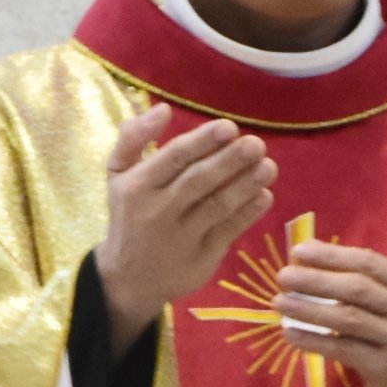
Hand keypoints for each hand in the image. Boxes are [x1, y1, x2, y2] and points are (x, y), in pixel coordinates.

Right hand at [95, 106, 275, 352]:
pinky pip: (229, 231)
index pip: (173, 159)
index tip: (229, 127)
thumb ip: (134, 138)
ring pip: (217, 206)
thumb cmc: (129, 214)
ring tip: (269, 166)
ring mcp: (181, 237)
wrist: (128, 277)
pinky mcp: (201, 258)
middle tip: (256, 144)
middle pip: (198, 181)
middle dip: (230, 161)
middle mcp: (157, 211)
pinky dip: (249, 213)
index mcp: (137, 186)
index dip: (203, 142)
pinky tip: (265, 195)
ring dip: (246, 185)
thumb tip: (162, 108)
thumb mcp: (117, 174)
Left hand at [275, 238, 386, 386]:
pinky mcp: (386, 367)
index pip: (368, 262)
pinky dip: (314, 339)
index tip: (298, 251)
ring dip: (309, 309)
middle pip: (357, 288)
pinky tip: (290, 333)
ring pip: (348, 318)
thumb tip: (305, 260)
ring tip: (279, 302)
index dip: (331, 255)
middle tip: (283, 276)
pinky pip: (343, 349)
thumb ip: (361, 283)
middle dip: (316, 280)